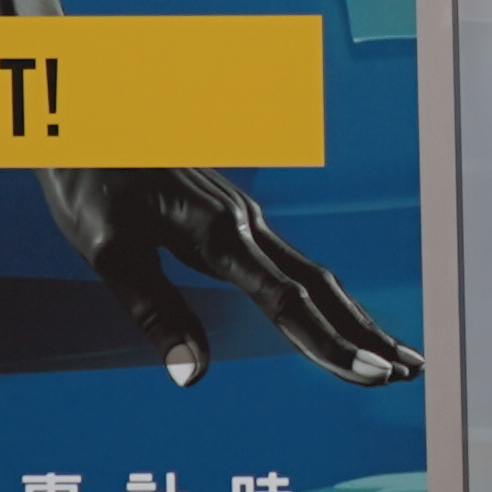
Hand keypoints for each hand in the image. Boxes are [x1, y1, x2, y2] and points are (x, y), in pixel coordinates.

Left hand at [41, 166, 419, 387]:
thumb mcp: (108, 253)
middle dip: (365, 333)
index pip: (287, 300)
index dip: (328, 342)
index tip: (368, 374)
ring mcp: (244, 218)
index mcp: (219, 233)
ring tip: (396, 356)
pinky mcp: (234, 219)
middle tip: (409, 374)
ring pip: (315, 274)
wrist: (82, 117)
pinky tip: (338, 316)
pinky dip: (326, 299)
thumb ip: (155, 312)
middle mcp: (245, 224)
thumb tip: (192, 374)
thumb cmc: (88, 183)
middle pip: (321, 286)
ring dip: (356, 318)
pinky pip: (294, 264)